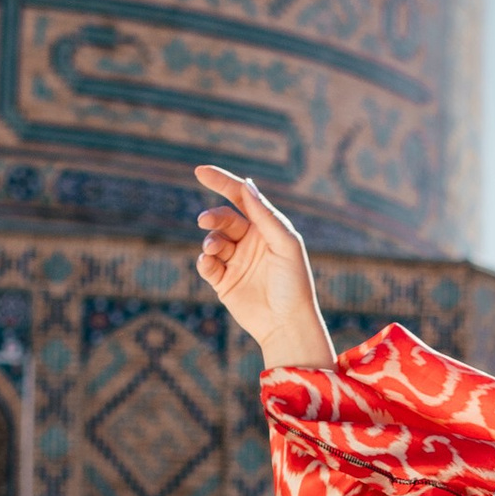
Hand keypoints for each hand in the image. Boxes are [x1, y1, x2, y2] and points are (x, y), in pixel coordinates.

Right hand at [195, 166, 334, 371]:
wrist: (287, 324)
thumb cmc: (294, 283)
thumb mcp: (285, 244)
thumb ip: (265, 216)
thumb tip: (246, 185)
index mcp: (267, 229)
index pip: (241, 198)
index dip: (222, 182)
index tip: (200, 171)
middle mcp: (250, 242)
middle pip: (223, 218)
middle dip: (212, 216)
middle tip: (205, 220)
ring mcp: (236, 262)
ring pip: (212, 240)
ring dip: (210, 241)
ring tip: (215, 250)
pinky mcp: (224, 282)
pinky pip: (206, 264)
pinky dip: (204, 260)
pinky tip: (210, 264)